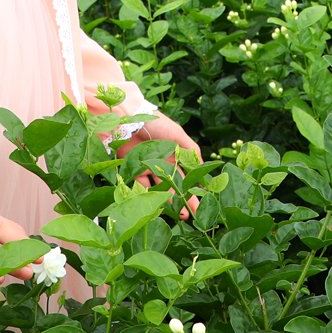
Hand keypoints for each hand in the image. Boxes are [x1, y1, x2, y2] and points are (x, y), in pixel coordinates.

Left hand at [87, 100, 201, 220]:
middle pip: (175, 183)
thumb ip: (191, 150)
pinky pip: (141, 184)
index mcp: (175, 153)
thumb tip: (203, 167)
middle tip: (190, 215)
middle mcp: (163, 161)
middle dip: (183, 199)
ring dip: (167, 199)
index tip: (201, 201)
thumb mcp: (177, 134)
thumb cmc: (156, 123)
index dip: (194, 188)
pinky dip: (147, 192)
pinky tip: (155, 202)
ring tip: (175, 213)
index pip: (187, 174)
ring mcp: (148, 166)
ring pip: (159, 186)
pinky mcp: (133, 168)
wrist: (128, 118)